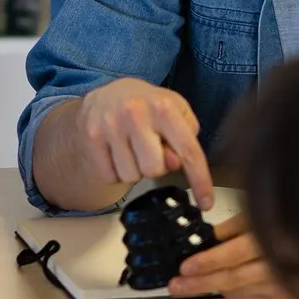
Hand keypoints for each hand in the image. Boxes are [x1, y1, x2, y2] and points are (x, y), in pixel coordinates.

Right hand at [74, 78, 213, 209]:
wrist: (106, 95)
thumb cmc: (148, 107)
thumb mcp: (175, 111)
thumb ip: (185, 138)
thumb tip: (176, 164)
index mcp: (163, 107)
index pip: (187, 150)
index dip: (200, 180)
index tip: (206, 203)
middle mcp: (136, 113)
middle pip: (155, 169)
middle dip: (155, 166)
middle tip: (149, 150)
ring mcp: (111, 125)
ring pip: (131, 176)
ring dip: (134, 170)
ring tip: (132, 149)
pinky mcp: (92, 137)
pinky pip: (110, 176)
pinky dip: (116, 172)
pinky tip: (117, 152)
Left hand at [168, 214, 293, 298]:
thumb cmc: (281, 220)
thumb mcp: (255, 215)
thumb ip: (231, 228)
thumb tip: (203, 241)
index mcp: (272, 238)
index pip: (235, 253)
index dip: (209, 260)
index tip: (184, 267)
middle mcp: (281, 266)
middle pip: (234, 278)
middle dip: (201, 282)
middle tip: (176, 285)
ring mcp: (284, 287)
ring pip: (239, 292)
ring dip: (214, 287)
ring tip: (192, 283)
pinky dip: (233, 297)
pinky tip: (223, 289)